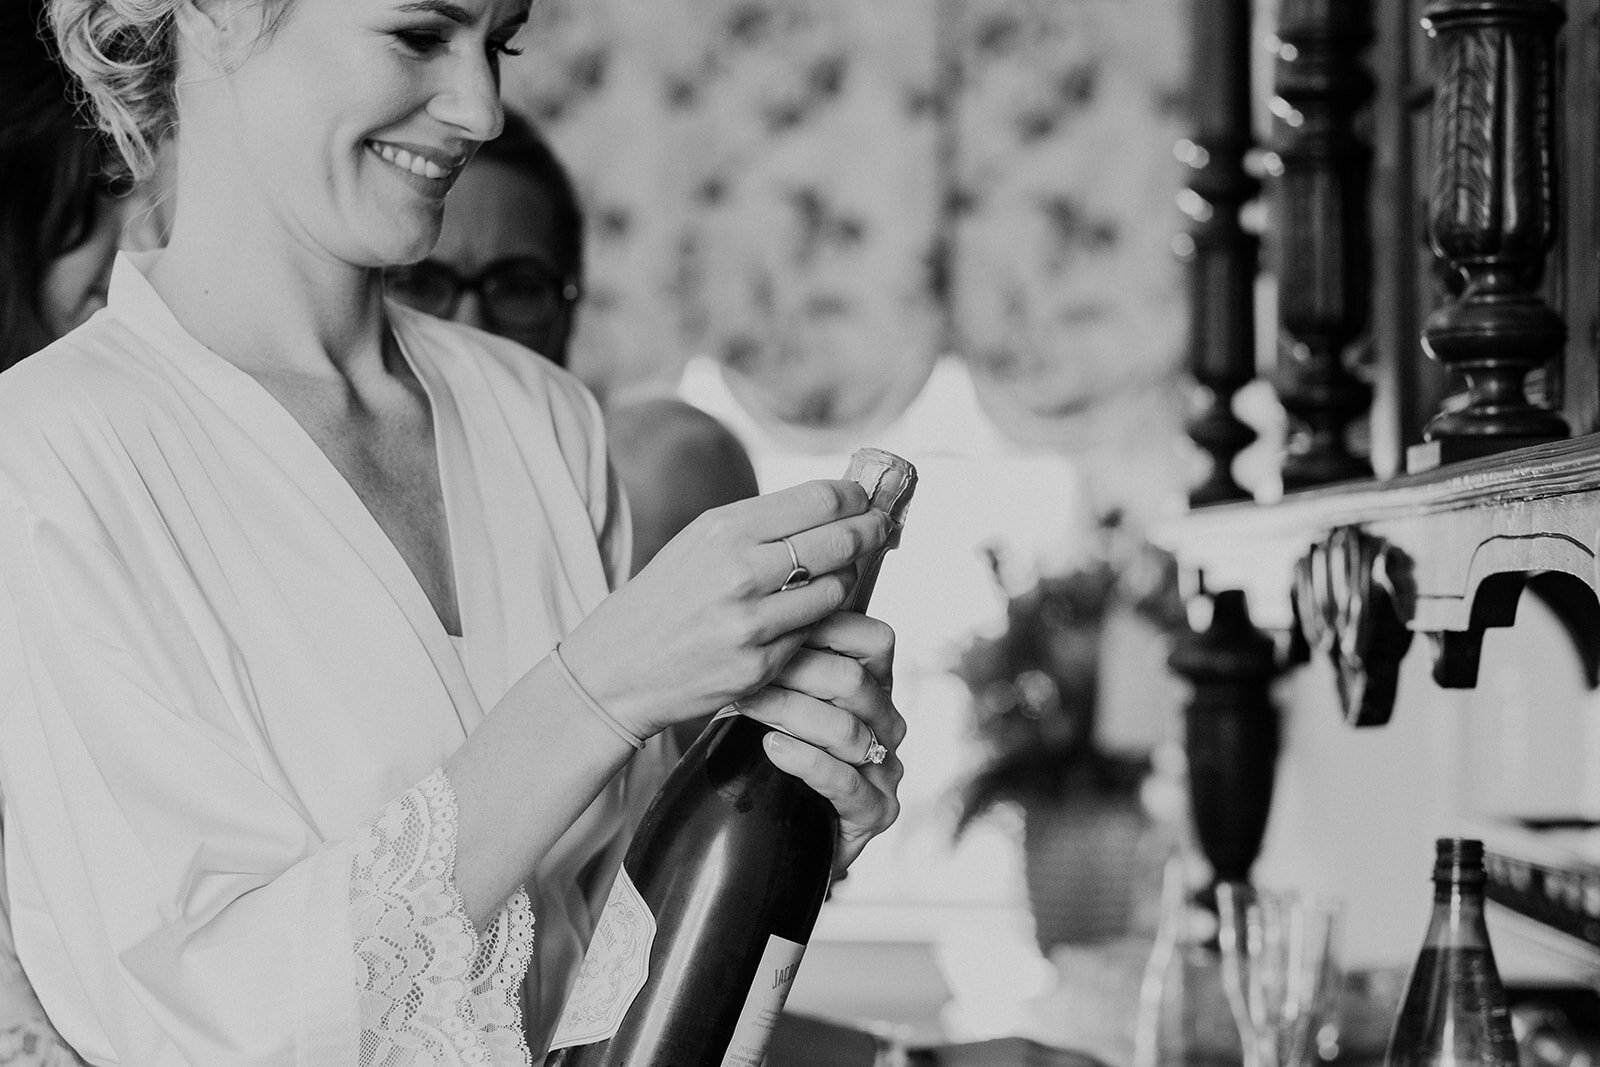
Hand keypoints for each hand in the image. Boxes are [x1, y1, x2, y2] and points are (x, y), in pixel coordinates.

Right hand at [560, 479, 892, 738]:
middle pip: (839, 541)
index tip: (865, 499)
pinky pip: (812, 635)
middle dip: (871, 530)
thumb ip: (761, 523)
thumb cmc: (666, 597)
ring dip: (846, 579)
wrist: (617, 668)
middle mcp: (739, 572)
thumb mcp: (700, 541)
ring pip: (836, 591)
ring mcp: (750, 624)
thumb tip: (833, 502)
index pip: (818, 499)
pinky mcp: (758, 667)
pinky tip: (809, 615)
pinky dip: (817, 622)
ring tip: (839, 573)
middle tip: (883, 527)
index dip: (855, 497)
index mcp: (724, 529)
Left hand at [734, 611, 904, 873]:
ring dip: (789, 713)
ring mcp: (887, 771)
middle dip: (796, 670)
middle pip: (854, 681)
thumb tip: (759, 602)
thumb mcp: (774, 698)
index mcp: (875, 687)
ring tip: (744, 703)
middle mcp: (888, 724)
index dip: (827, 628)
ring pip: (846, 729)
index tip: (774, 624)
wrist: (766, 835)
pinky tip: (773, 747)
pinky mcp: (875, 813)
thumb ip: (784, 658)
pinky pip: (845, 782)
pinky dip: (806, 762)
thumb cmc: (765, 753)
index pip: (875, 640)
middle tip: (745, 663)